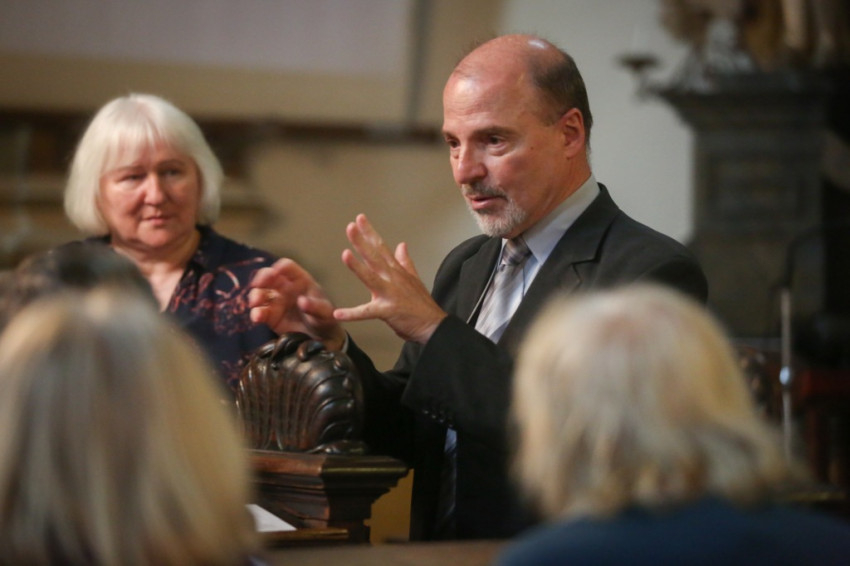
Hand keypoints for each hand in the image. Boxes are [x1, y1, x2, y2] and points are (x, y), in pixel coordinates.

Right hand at [249, 258, 346, 350]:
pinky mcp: (270, 316)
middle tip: (258, 284)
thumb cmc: (325, 318)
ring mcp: (276, 301)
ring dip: (255, 296)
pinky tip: (257, 317)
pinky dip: (256, 313)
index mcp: (300, 280)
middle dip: (262, 278)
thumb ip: (315, 306)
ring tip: (255, 302)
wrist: (321, 337)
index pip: (288, 267)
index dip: (280, 267)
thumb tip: (302, 301)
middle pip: (268, 276)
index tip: (276, 272)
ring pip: (260, 293)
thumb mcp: (325, 312)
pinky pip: (260, 312)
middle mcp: (285, 287)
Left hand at [335, 214, 446, 343]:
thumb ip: (405, 261)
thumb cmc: (422, 305)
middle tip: (350, 227)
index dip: (370, 232)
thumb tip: (402, 244)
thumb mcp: (414, 279)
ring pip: (371, 278)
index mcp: (396, 271)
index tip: (360, 218)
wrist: (434, 326)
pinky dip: (353, 314)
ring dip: (357, 267)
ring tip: (345, 254)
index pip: (381, 247)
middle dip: (362, 241)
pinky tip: (338, 313)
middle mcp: (393, 278)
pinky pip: (367, 312)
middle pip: (375, 257)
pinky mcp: (387, 311)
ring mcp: (390, 294)